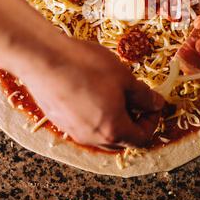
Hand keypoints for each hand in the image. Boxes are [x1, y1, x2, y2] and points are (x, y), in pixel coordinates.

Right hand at [19, 36, 163, 148]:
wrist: (44, 58)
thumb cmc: (86, 67)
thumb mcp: (124, 77)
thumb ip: (143, 95)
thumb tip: (156, 104)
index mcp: (113, 130)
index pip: (142, 138)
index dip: (152, 120)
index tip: (151, 102)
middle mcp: (92, 138)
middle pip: (122, 140)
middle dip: (133, 121)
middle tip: (135, 97)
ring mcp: (73, 131)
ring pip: (101, 133)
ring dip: (113, 118)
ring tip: (113, 91)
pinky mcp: (59, 120)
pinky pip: (83, 124)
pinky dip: (94, 114)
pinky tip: (91, 90)